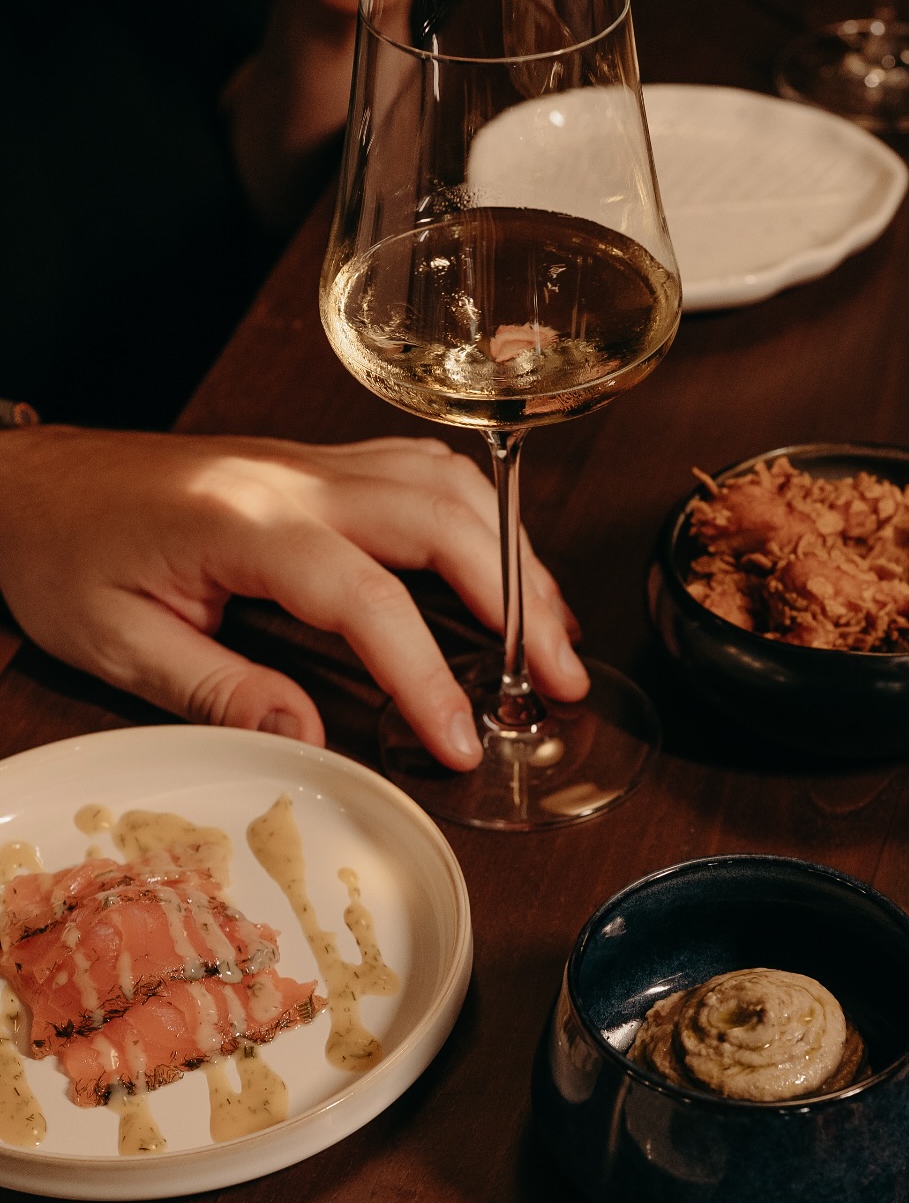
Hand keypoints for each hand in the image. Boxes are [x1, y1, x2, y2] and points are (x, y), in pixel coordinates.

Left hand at [0, 430, 589, 769]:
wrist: (26, 482)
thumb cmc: (61, 553)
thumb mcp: (118, 643)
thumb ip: (220, 690)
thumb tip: (313, 738)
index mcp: (244, 521)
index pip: (369, 597)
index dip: (427, 674)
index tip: (462, 740)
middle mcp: (294, 477)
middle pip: (444, 517)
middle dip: (520, 600)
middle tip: (562, 680)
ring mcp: (314, 462)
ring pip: (450, 483)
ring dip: (516, 554)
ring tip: (556, 634)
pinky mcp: (321, 466)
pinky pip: (426, 474)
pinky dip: (483, 521)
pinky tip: (505, 571)